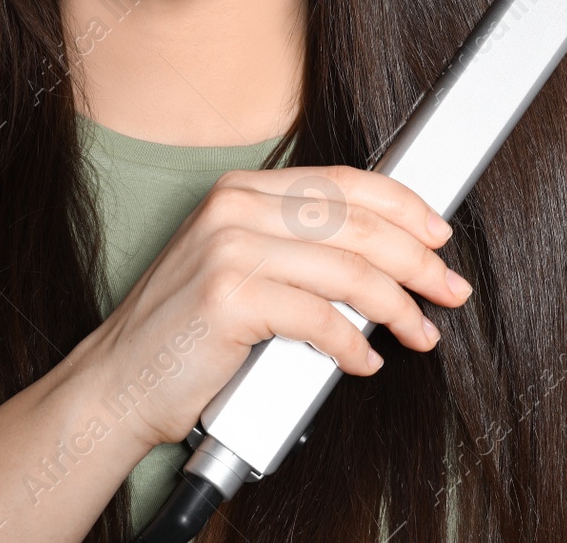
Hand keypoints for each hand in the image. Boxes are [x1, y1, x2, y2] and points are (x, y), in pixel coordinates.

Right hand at [71, 164, 472, 449]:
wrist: (117, 384)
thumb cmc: (186, 335)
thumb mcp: (241, 267)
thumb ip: (300, 247)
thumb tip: (389, 254)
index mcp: (242, 191)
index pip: (344, 183)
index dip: (404, 207)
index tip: (439, 236)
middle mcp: (235, 208)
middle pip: (358, 225)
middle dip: (418, 262)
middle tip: (449, 290)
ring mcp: (230, 249)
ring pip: (351, 271)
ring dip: (399, 309)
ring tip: (420, 333)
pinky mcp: (230, 298)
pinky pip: (321, 320)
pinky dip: (354, 346)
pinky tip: (364, 362)